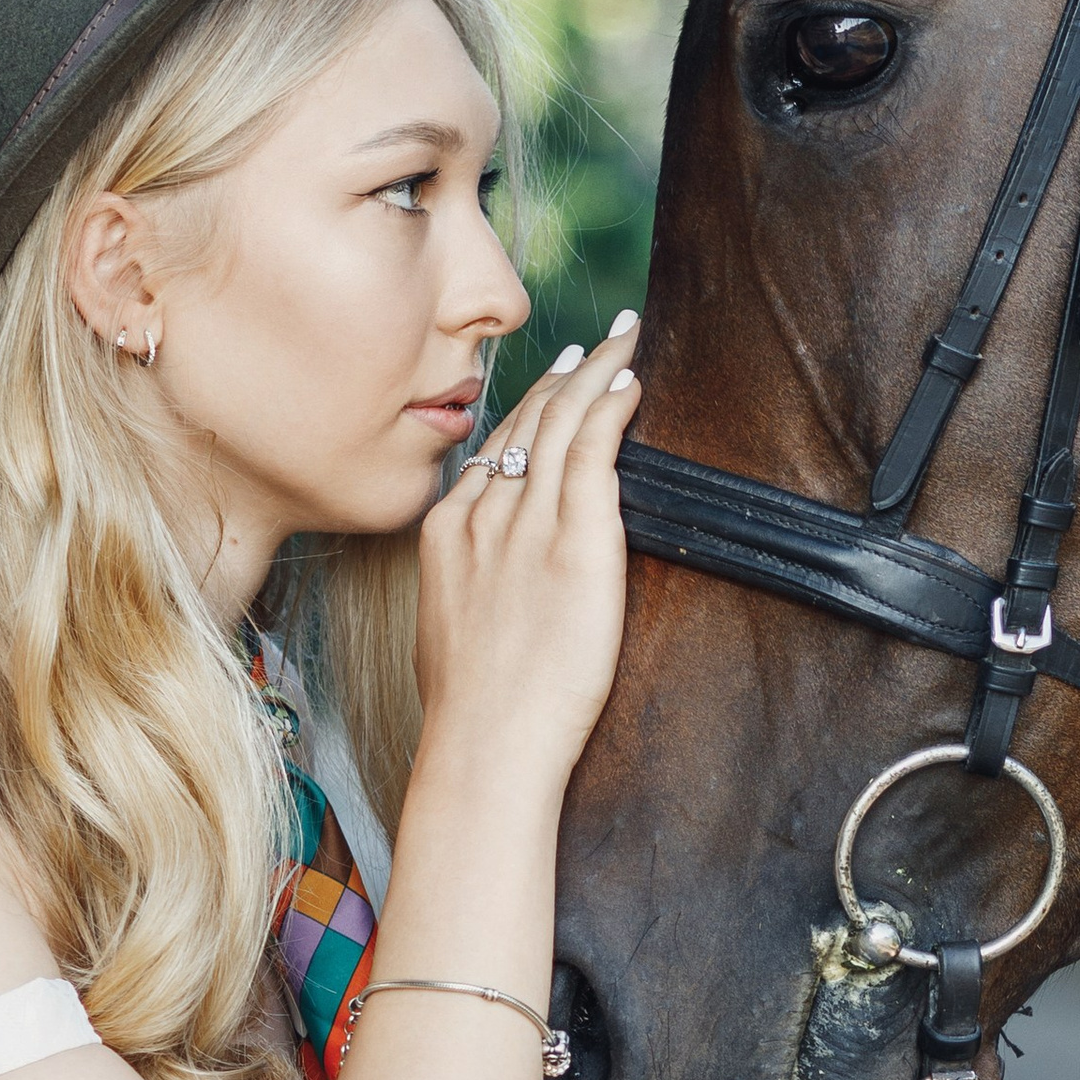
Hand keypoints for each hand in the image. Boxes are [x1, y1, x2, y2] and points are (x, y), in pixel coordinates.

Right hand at [414, 314, 640, 787]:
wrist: (484, 742)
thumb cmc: (471, 710)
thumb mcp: (450, 627)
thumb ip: (471, 584)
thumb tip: (493, 582)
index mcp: (448, 532)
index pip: (493, 448)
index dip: (529, 406)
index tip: (554, 380)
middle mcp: (483, 513)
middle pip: (527, 420)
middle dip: (567, 372)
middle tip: (601, 337)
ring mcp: (527, 522)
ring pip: (562, 422)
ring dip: (598, 373)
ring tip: (626, 341)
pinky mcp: (574, 540)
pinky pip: (592, 450)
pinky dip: (611, 408)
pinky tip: (631, 384)